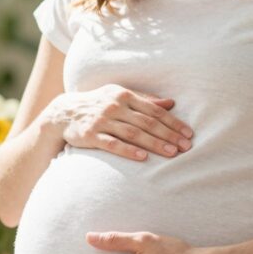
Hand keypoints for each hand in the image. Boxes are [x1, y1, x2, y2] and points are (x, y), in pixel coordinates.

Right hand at [48, 85, 193, 160]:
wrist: (64, 113)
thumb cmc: (99, 104)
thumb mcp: (120, 97)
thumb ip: (145, 100)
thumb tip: (171, 103)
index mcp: (124, 95)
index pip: (154, 110)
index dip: (173, 122)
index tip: (188, 133)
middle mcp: (114, 106)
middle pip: (147, 122)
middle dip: (168, 135)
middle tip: (186, 146)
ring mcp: (102, 120)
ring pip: (133, 133)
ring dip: (154, 144)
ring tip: (171, 153)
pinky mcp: (90, 135)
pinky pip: (112, 144)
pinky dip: (128, 150)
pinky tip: (142, 158)